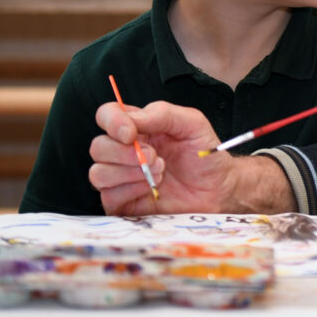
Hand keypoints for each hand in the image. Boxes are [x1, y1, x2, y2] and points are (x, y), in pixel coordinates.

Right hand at [89, 100, 234, 214]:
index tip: (130, 133)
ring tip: (160, 171)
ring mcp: (121, 178)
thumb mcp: (193, 124)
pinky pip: (109, 196)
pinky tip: (152, 188)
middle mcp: (124, 151)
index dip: (112, 121)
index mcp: (138, 127)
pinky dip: (131, 190)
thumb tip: (131, 119)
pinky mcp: (123, 202)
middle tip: (155, 156)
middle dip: (125, 152)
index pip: (107, 115)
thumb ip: (163, 114)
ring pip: (98, 173)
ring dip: (130, 172)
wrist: (218, 189)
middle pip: (98, 146)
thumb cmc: (205, 155)